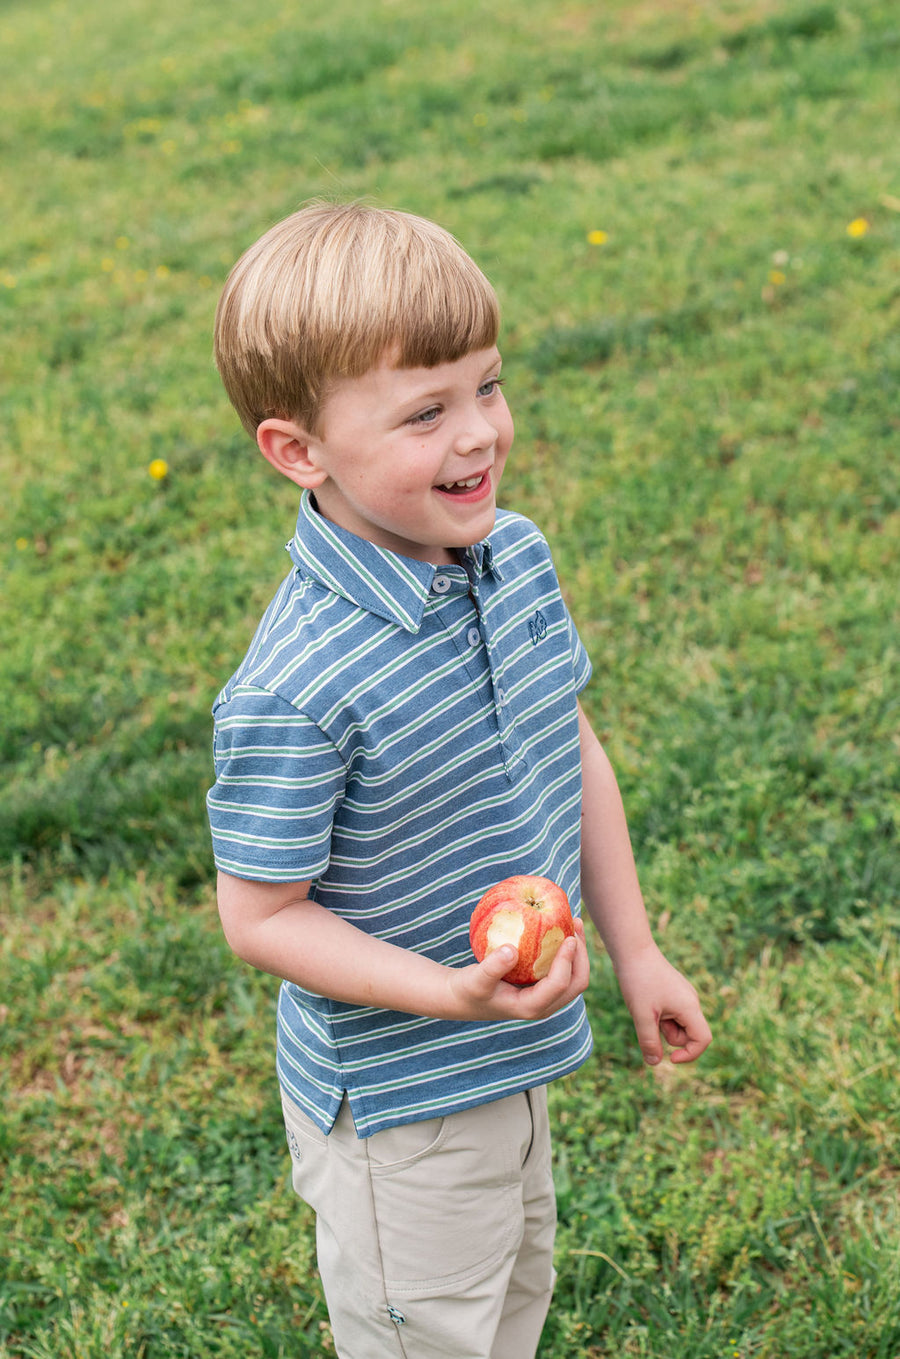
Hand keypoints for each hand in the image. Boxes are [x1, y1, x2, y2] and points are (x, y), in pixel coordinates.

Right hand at [444, 918, 589, 1021]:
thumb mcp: (475, 979)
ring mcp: (546, 998)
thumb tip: (511, 950)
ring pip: (575, 977)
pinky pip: (564, 969)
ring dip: (578, 951)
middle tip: (575, 923)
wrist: (463, 997)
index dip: (567, 961)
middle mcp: (544, 1005)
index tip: (568, 937)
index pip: (559, 985)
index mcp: (531, 1007)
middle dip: (582, 954)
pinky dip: (567, 950)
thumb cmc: (468, 988)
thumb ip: (491, 967)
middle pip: (576, 983)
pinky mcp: (543, 987)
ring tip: (574, 921)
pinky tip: (560, 927)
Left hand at [614, 942, 711, 1065]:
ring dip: (662, 1025)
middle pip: (689, 1034)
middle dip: (670, 1036)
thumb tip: (654, 1063)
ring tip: (646, 1007)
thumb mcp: (642, 1015)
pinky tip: (645, 1002)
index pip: (703, 1040)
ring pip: (677, 1024)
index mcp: (689, 1007)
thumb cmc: (638, 980)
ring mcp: (683, 996)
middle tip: (650, 1020)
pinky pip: (670, 1013)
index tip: (670, 1058)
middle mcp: (691, 1001)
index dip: (690, 1054)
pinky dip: (659, 1016)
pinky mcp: (673, 992)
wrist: (632, 950)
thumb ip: (649, 1041)